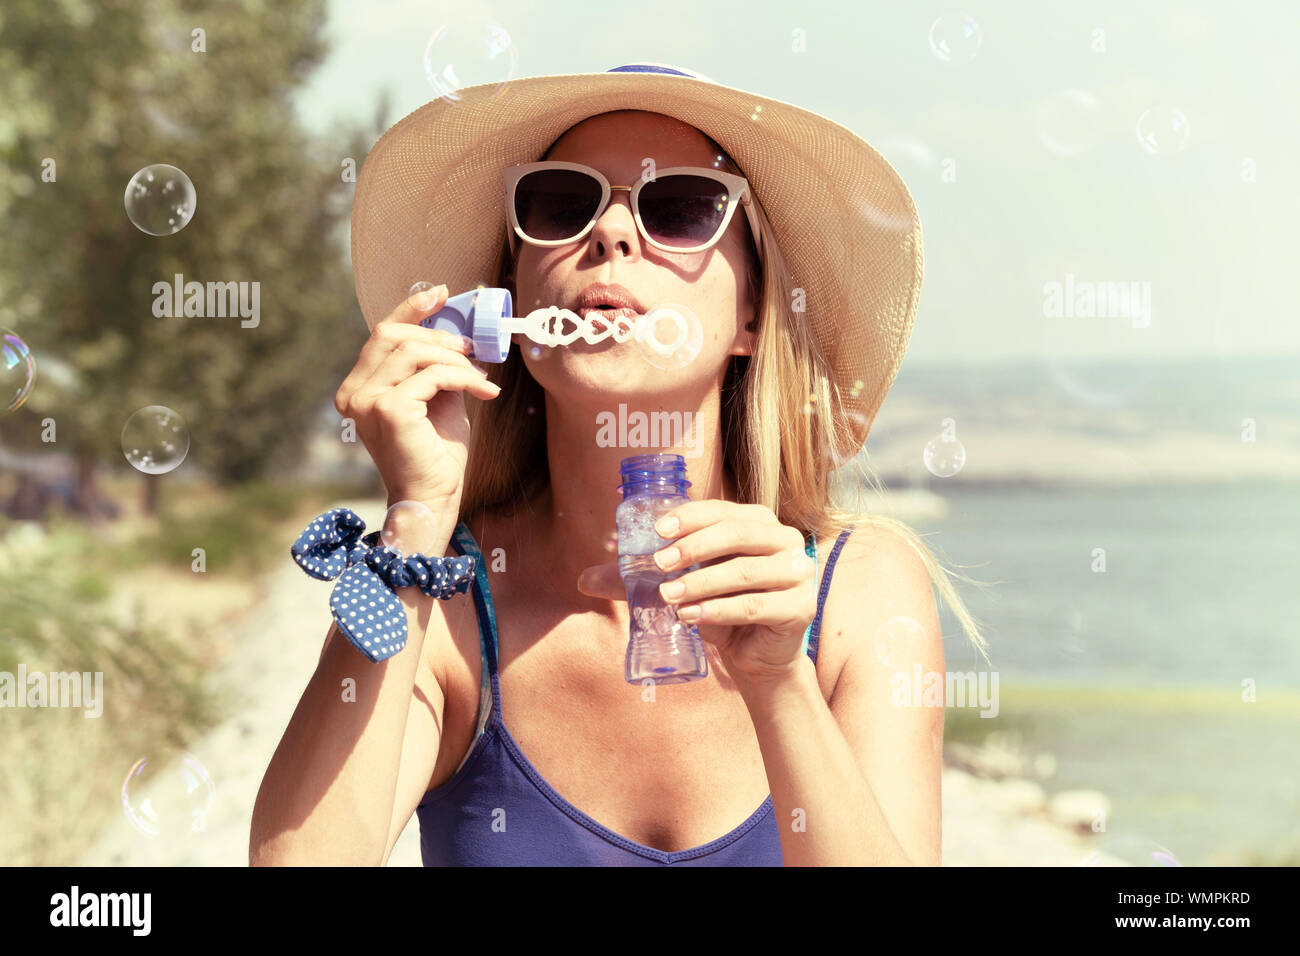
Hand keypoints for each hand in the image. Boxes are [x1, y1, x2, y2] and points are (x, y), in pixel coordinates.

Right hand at [334, 284, 501, 510]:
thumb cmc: (435, 453)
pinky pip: (433, 375)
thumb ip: (433, 368)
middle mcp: (355, 392)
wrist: (433, 497)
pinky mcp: (389, 410)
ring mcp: (367, 401)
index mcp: (359, 388)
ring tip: (480, 378)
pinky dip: (463, 378)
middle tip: (471, 350)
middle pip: (393, 335)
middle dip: (438, 336)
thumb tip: (454, 333)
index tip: (441, 293)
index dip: (410, 309)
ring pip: (415, 352)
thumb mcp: (435, 400)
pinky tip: (484, 392)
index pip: (381, 335)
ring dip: (455, 360)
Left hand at [577, 500, 817, 686]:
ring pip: (744, 570)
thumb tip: (583, 579)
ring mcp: (798, 571)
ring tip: (668, 596)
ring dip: (701, 581)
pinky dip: (719, 609)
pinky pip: (756, 605)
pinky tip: (690, 617)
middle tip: (659, 563)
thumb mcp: (679, 587)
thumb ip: (638, 579)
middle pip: (737, 533)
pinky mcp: (800, 606)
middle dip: (694, 546)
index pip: (721, 510)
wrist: (756, 656)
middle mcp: (783, 539)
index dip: (689, 517)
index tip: (656, 533)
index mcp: (757, 521)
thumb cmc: (720, 610)